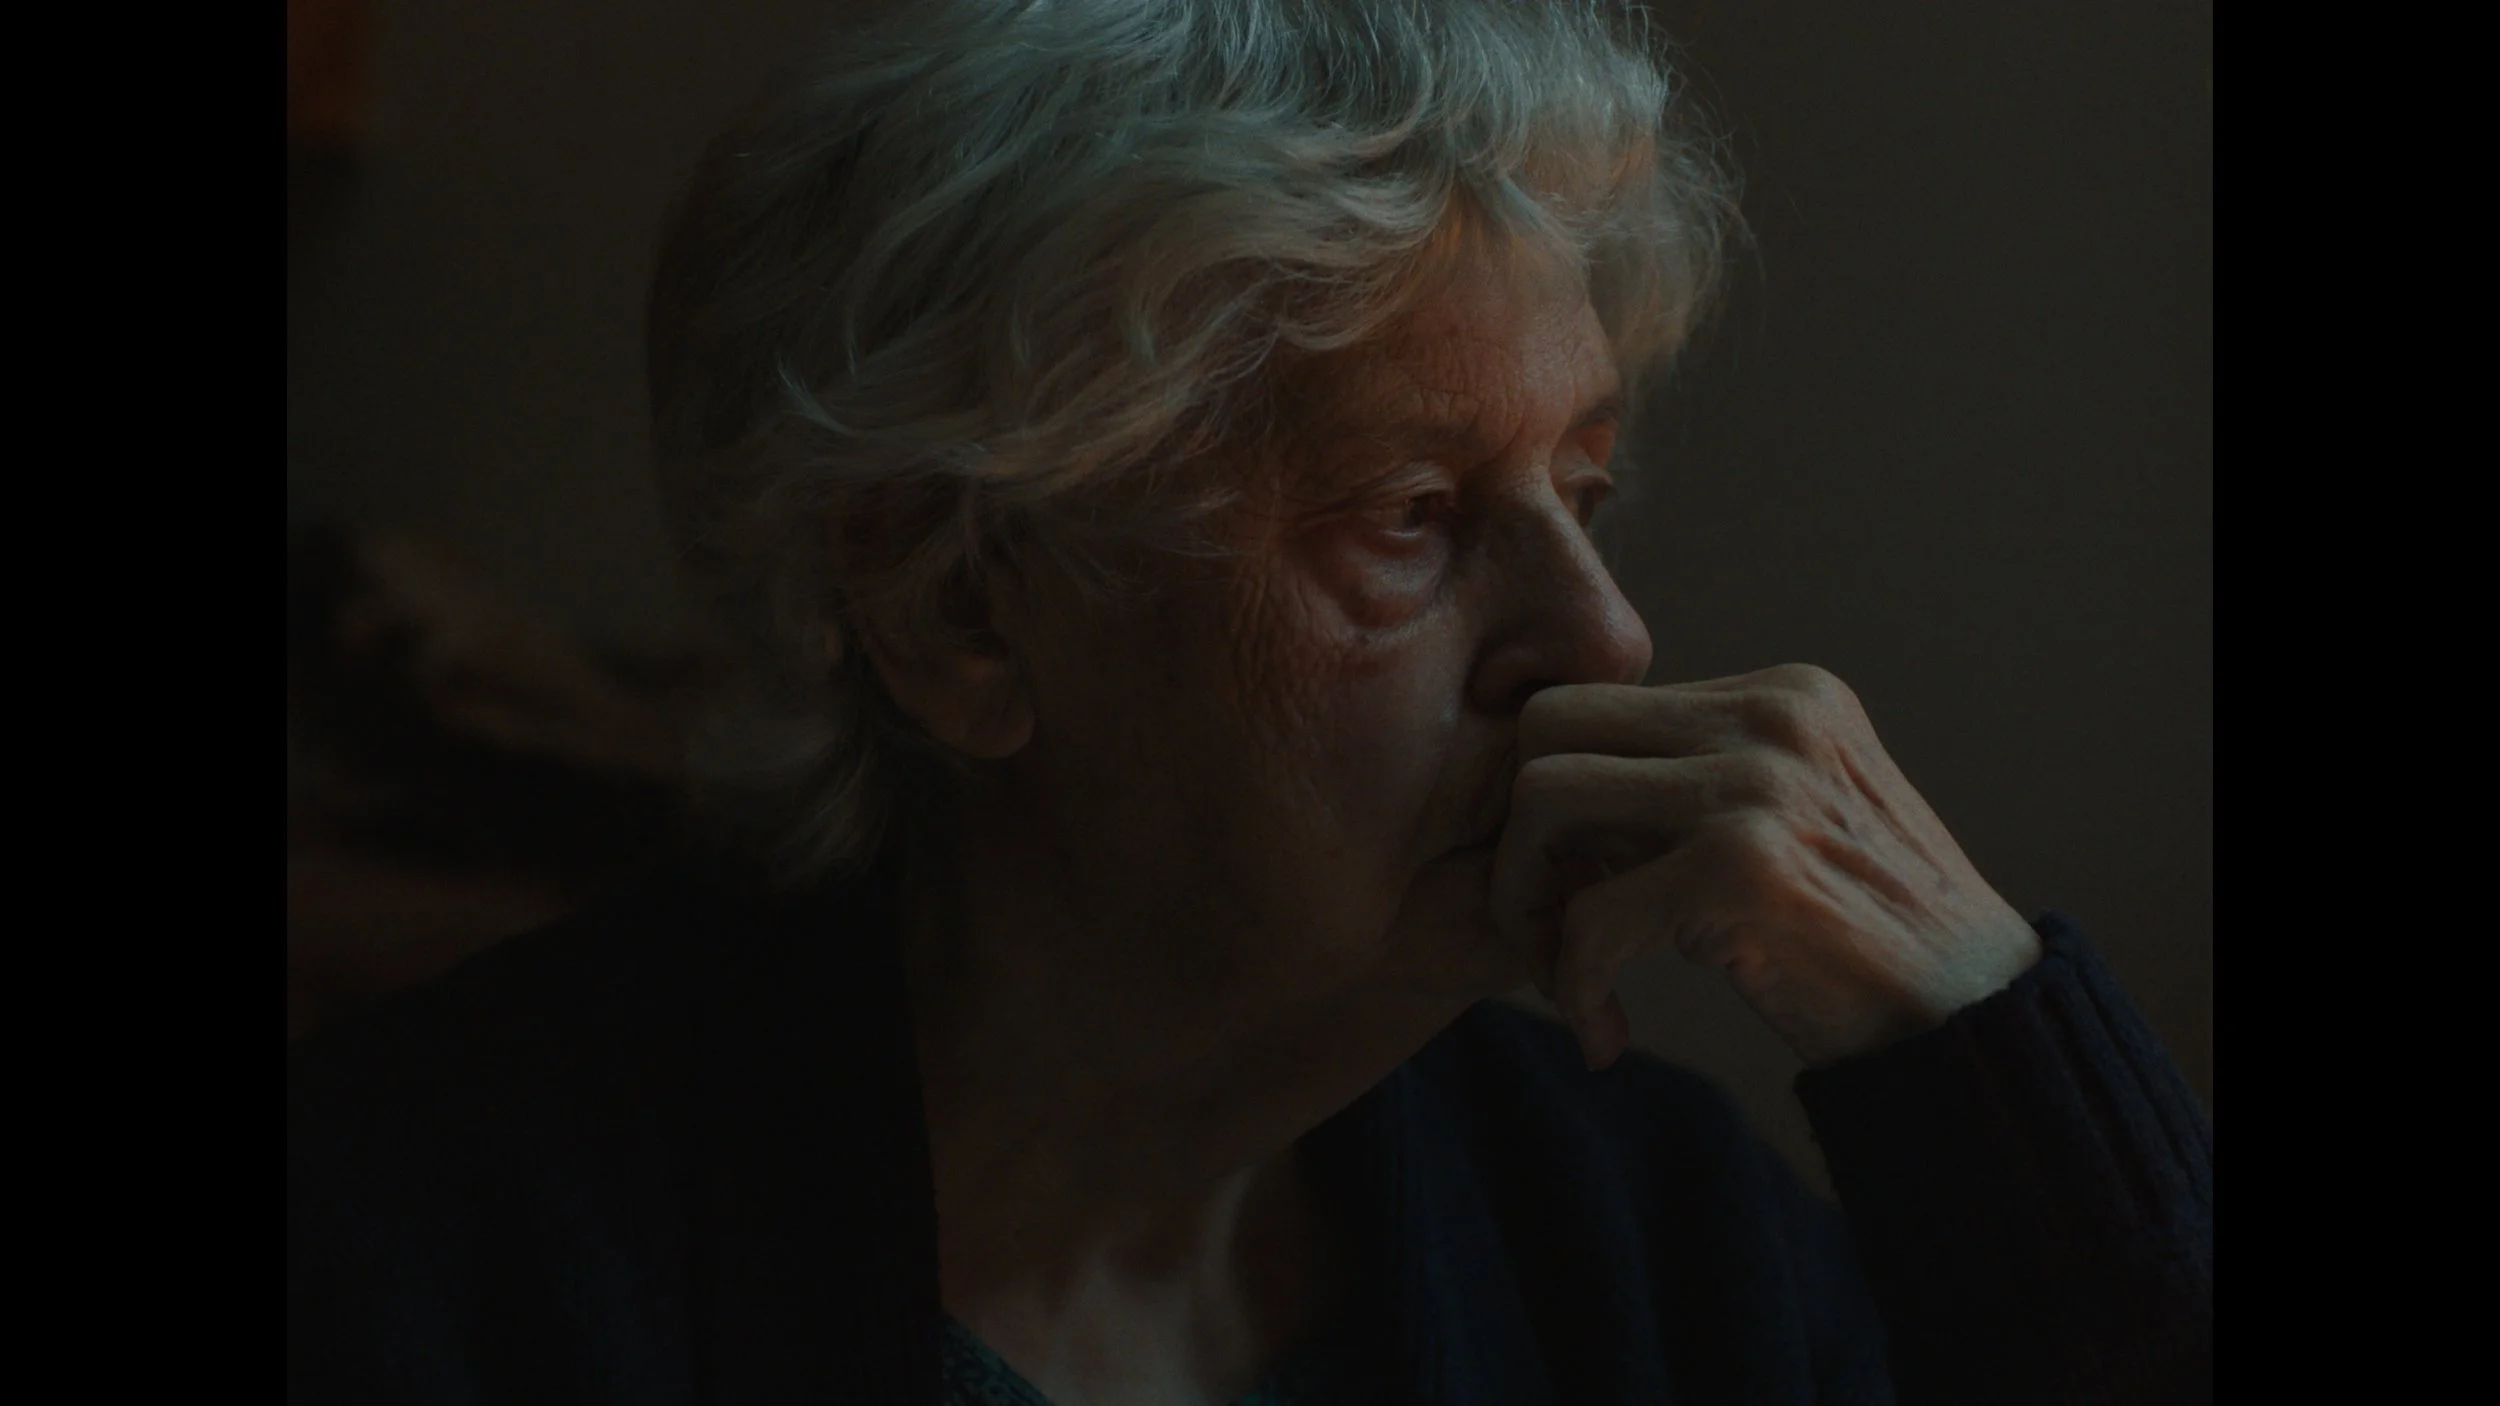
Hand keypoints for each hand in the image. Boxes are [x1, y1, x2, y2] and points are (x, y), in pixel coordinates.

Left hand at [1489, 665, 2042, 1069]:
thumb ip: (1690, 786)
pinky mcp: (1741, 869)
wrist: (1978, 1028)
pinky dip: (1576, 986)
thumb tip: (1539, 790)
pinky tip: (1606, 1033)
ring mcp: (1758, 785)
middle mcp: (1771, 717)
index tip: (1574, 888)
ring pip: (1543, 799)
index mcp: (1783, 694)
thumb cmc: (1871, 943)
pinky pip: (1588, 917)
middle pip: (1549, 724)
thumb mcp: (1790, 822)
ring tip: (1568, 978)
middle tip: (1546, 925)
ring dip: (1527, 905)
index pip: (1598, 704)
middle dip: (1518, 831)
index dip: (1553, 800)